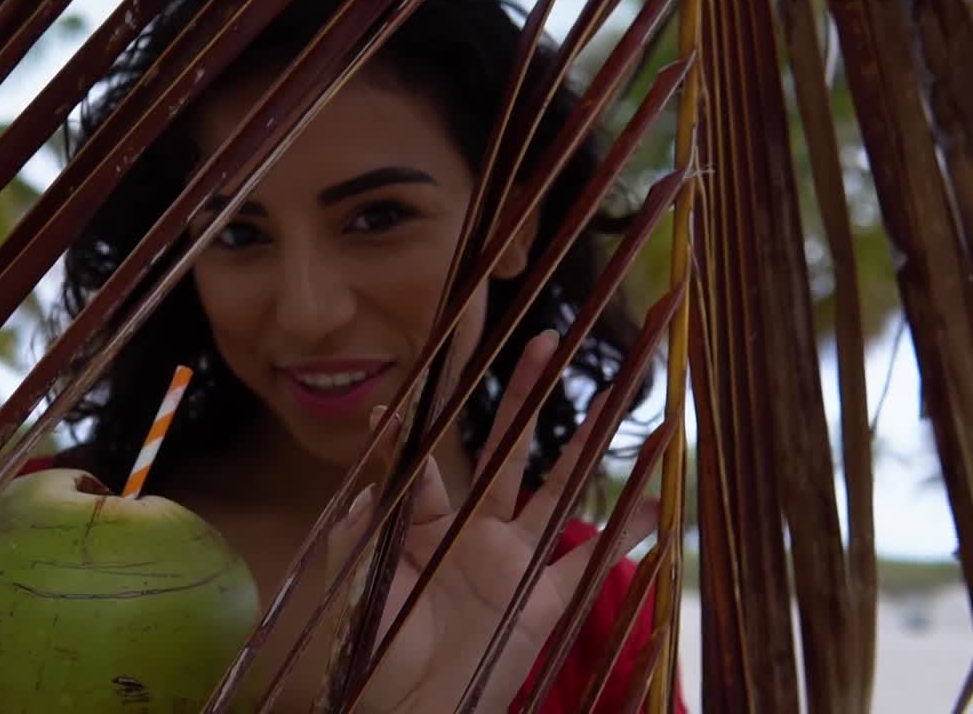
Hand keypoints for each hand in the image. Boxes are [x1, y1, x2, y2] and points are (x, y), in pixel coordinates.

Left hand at [327, 331, 657, 713]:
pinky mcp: (543, 602)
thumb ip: (366, 530)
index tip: (397, 404)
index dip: (413, 433)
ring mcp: (514, 562)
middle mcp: (475, 530)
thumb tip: (372, 477)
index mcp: (426, 524)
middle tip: (547, 341)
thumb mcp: (359, 587)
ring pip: (560, 491)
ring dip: (590, 445)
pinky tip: (659, 498)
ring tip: (621, 394)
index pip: (426, 465)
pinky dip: (627, 534)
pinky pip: (589, 564)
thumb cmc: (374, 650)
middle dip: (526, 398)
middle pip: (509, 451)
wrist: (411, 710)